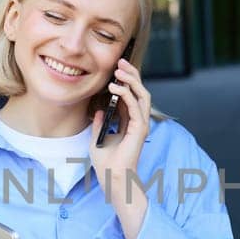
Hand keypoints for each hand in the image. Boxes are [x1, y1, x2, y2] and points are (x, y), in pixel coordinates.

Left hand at [89, 58, 151, 219]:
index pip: (130, 95)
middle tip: (120, 60)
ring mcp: (140, 124)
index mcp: (129, 123)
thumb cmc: (106, 164)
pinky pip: (136, 105)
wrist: (112, 178)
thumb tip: (98, 110)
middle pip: (139, 91)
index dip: (125, 80)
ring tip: (119, 69)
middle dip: (131, 74)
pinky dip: (126, 93)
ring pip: (142, 94)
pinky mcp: (140, 128)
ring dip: (132, 79)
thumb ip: (99, 124)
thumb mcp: (97, 139)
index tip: (116, 67)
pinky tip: (116, 86)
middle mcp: (137, 121)